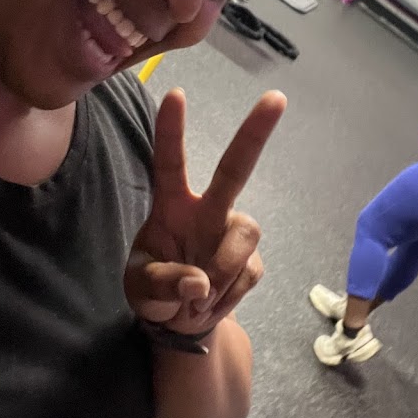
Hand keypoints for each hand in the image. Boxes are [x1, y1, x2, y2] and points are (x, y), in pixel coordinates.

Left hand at [124, 87, 285, 335]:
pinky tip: (209, 302)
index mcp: (171, 205)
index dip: (171, 130)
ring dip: (223, 270)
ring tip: (197, 300)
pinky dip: (226, 296)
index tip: (175, 94)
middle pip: (235, 168)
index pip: (170, 163)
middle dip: (255, 133)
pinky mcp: (251, 260)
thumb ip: (163, 283)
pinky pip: (247, 273)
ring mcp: (231, 233)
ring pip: (245, 235)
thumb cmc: (154, 291)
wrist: (178, 323)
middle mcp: (207, 210)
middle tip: (276, 98)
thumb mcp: (140, 290)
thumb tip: (199, 281)